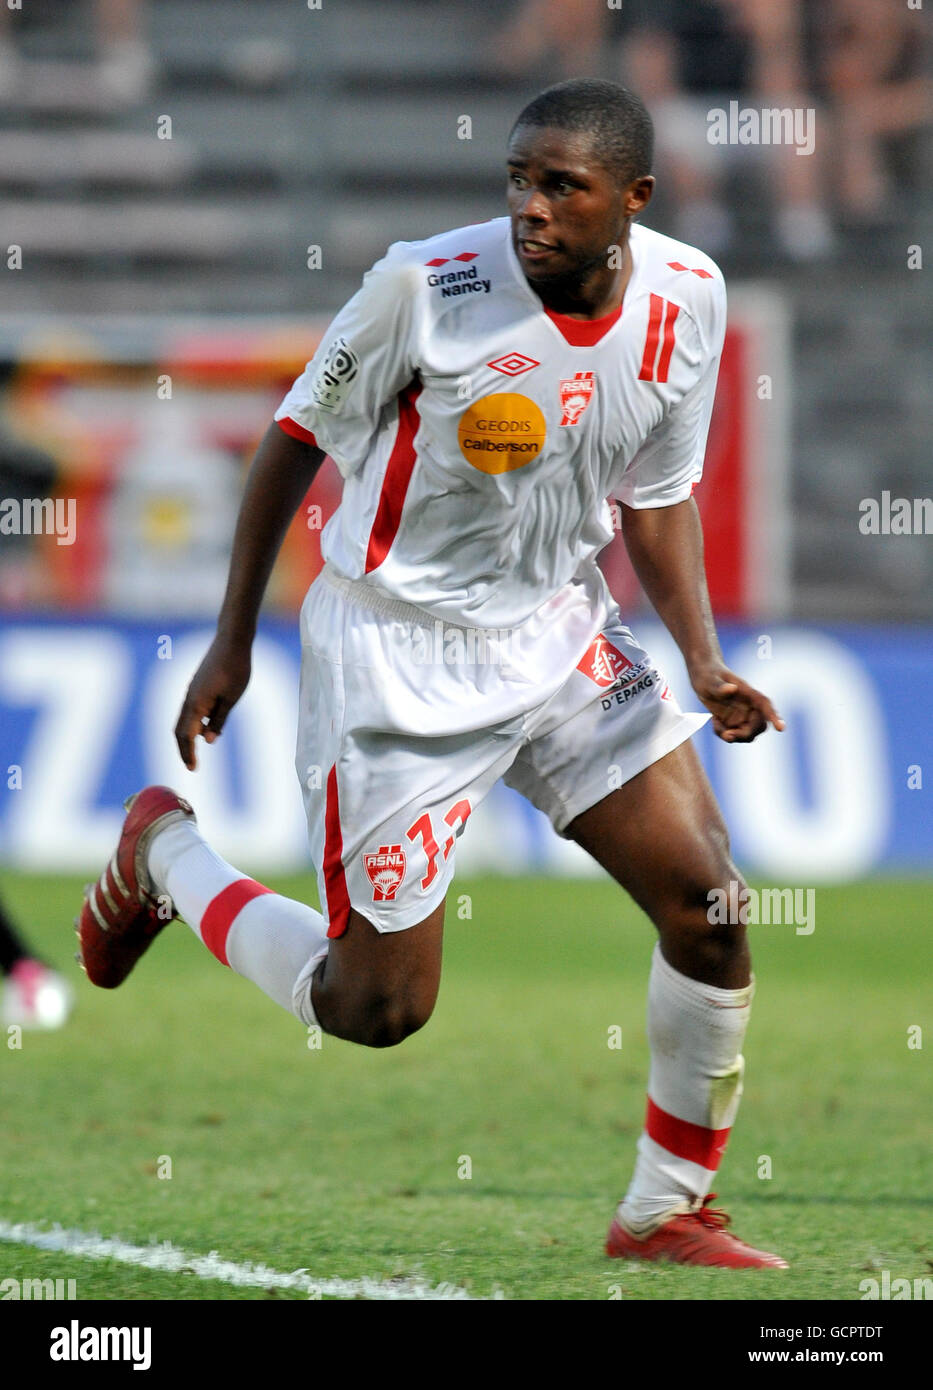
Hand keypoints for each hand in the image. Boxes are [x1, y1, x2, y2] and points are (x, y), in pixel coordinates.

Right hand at [174, 635, 251, 769]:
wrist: (232, 641)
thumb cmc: (236, 669)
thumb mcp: (232, 699)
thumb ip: (219, 720)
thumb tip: (209, 740)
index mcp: (196, 704)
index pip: (186, 736)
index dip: (188, 754)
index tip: (193, 769)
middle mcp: (189, 698)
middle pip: (180, 730)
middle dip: (185, 748)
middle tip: (192, 764)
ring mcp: (191, 691)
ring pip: (185, 719)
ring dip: (190, 735)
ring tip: (202, 746)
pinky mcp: (197, 686)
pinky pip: (191, 709)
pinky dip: (195, 722)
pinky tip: (209, 726)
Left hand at [689, 662, 785, 743]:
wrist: (704, 677)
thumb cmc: (708, 674)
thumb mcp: (710, 680)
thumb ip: (720, 687)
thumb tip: (732, 689)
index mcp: (749, 693)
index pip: (765, 705)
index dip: (774, 717)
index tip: (781, 728)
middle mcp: (750, 706)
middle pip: (758, 727)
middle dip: (744, 734)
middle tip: (726, 734)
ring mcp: (743, 715)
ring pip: (747, 734)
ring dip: (733, 736)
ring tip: (716, 724)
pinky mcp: (734, 722)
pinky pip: (734, 735)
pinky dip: (723, 733)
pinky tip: (714, 720)